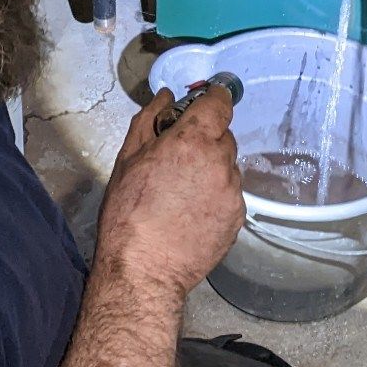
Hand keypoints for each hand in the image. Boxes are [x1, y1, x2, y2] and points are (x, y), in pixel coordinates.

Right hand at [95, 86, 244, 299]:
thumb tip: (165, 97)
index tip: (206, 102)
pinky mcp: (238, 217)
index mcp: (193, 141)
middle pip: (222, 136)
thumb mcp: (128, 159)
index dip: (213, 99)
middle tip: (177, 159)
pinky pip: (230, 194)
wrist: (144, 269)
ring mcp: (232, 192)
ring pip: (227, 167)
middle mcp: (220, 162)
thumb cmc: (128, 216)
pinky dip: (215, 196)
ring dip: (210, 170)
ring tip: (181, 193)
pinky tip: (191, 212)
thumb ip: (150, 120)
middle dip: (204, 141)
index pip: (219, 103)